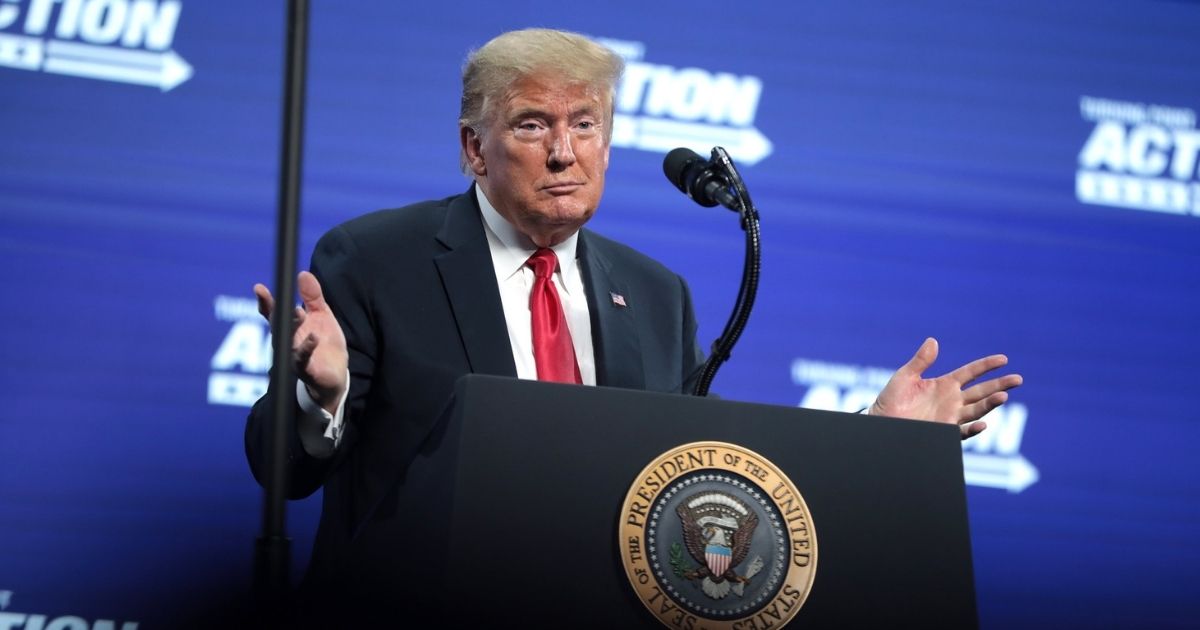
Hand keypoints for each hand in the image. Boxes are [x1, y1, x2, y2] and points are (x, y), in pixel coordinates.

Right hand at [254, 271, 348, 414]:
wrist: (336, 375)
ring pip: (287, 342)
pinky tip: (314, 337)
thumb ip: (312, 297)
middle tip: (280, 300)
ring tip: (298, 313)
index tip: (258, 288)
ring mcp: (293, 356)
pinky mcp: (306, 370)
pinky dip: (307, 348)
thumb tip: (303, 273)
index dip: (265, 302)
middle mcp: (287, 342)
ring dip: (291, 327)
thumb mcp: (321, 315)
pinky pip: (303, 359)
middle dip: (277, 312)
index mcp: (289, 327)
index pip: (273, 313)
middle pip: (277, 325)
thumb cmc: (324, 344)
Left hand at [868, 338, 1022, 438]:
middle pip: (981, 391)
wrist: (880, 423)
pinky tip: (982, 424)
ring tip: (1003, 396)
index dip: (986, 366)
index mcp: (944, 384)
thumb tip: (933, 340)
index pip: (971, 372)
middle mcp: (952, 400)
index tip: (1003, 359)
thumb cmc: (891, 399)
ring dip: (990, 404)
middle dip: (1000, 385)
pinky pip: (961, 432)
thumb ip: (921, 361)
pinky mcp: (943, 432)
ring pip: (976, 410)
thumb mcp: (905, 376)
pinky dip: (973, 429)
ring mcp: (950, 416)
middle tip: (1018, 379)